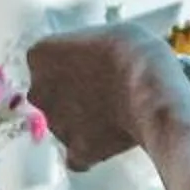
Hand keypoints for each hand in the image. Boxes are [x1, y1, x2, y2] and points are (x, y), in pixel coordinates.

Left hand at [24, 22, 184, 172]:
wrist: (150, 87)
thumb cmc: (132, 50)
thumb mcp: (105, 33)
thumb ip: (86, 49)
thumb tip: (96, 61)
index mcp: (39, 55)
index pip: (44, 60)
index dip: (69, 63)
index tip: (91, 63)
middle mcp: (38, 92)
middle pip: (49, 95)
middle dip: (70, 95)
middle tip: (102, 90)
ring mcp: (55, 125)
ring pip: (65, 125)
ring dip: (83, 122)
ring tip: (117, 111)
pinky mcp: (77, 152)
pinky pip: (78, 156)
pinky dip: (91, 151)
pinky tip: (112, 138)